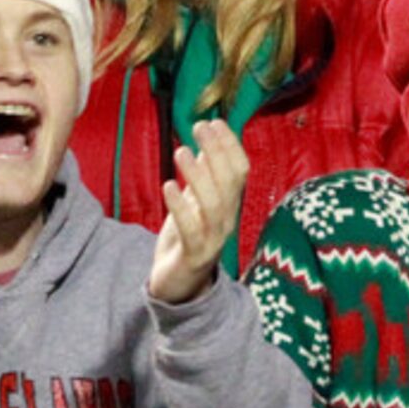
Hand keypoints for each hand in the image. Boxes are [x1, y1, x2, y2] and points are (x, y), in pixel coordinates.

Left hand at [148, 120, 251, 303]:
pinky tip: (168, 185)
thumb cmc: (185, 239)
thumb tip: (203, 144)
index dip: (230, 145)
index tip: (214, 122)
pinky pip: (191, 228)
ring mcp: (214, 238)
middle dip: (216, 151)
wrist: (178, 286)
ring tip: (181, 151)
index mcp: (230, 205)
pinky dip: (179, 206)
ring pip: (213, 203)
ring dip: (198, 174)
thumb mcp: (194, 204)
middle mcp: (228, 219)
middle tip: (199, 127)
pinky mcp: (195, 254)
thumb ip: (202, 178)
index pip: (240, 170)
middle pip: (230, 181)